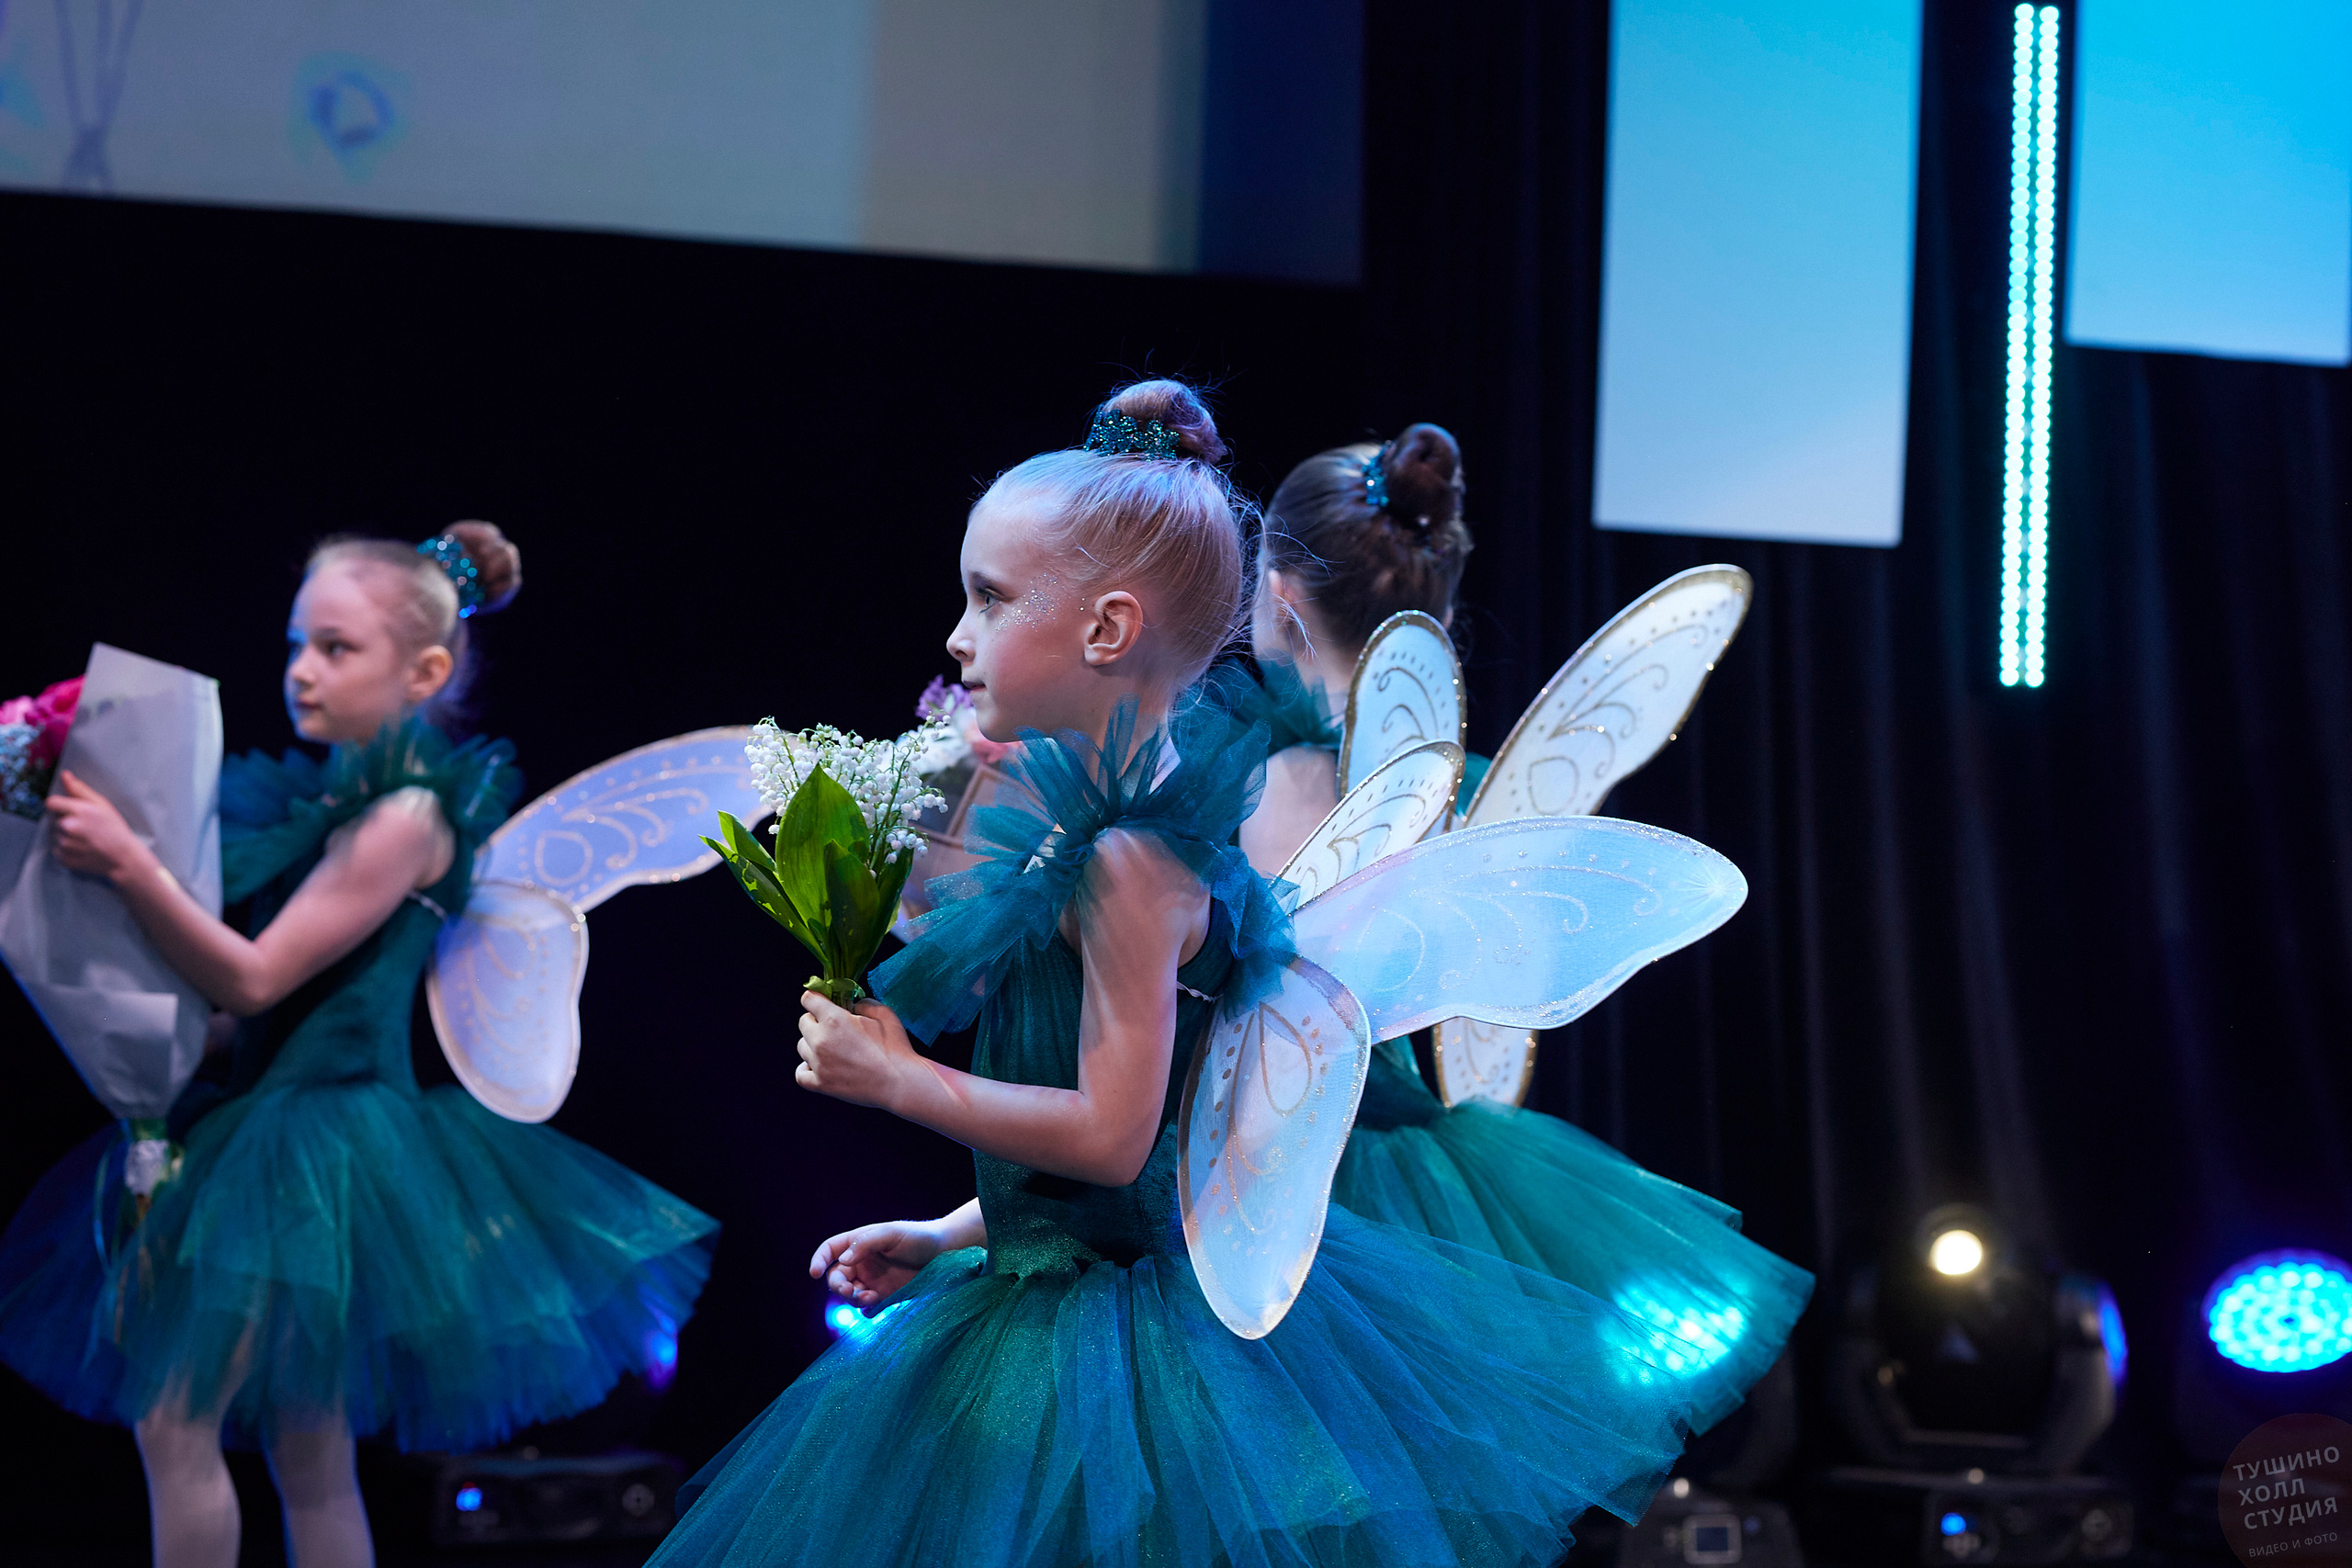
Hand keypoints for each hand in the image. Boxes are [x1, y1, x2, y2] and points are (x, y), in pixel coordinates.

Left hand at [46, 770, 151, 881]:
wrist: (122, 858)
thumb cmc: (115, 829)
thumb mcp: (102, 804)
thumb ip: (80, 789)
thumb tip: (65, 775)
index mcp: (77, 811)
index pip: (51, 803)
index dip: (60, 805)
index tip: (69, 810)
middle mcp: (67, 827)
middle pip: (54, 819)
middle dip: (65, 820)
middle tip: (84, 827)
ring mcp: (64, 844)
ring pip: (55, 834)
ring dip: (65, 835)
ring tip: (84, 838)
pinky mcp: (63, 858)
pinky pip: (57, 849)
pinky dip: (67, 849)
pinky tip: (82, 848)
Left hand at [795, 992, 918, 1107]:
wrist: (900, 1082)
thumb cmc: (895, 1048)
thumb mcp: (884, 1014)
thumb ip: (864, 1003)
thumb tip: (852, 1006)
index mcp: (834, 1019)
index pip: (809, 999)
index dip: (816, 999)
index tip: (822, 1003)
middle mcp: (821, 1040)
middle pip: (803, 1022)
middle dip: (816, 1021)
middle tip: (834, 1028)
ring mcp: (819, 1064)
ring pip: (802, 1047)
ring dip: (813, 1044)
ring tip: (832, 1049)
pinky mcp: (821, 1084)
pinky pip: (800, 1074)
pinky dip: (806, 1068)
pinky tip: (819, 1066)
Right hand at [809, 1219, 944, 1309]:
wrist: (944, 1253)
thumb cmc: (917, 1237)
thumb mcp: (891, 1233)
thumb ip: (865, 1243)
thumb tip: (843, 1260)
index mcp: (858, 1243)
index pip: (830, 1250)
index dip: (818, 1260)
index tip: (813, 1273)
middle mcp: (861, 1263)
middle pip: (835, 1277)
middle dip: (838, 1286)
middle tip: (851, 1291)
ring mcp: (871, 1280)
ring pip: (848, 1294)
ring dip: (852, 1299)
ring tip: (870, 1298)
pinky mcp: (884, 1296)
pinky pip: (865, 1308)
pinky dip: (865, 1309)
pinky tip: (876, 1304)